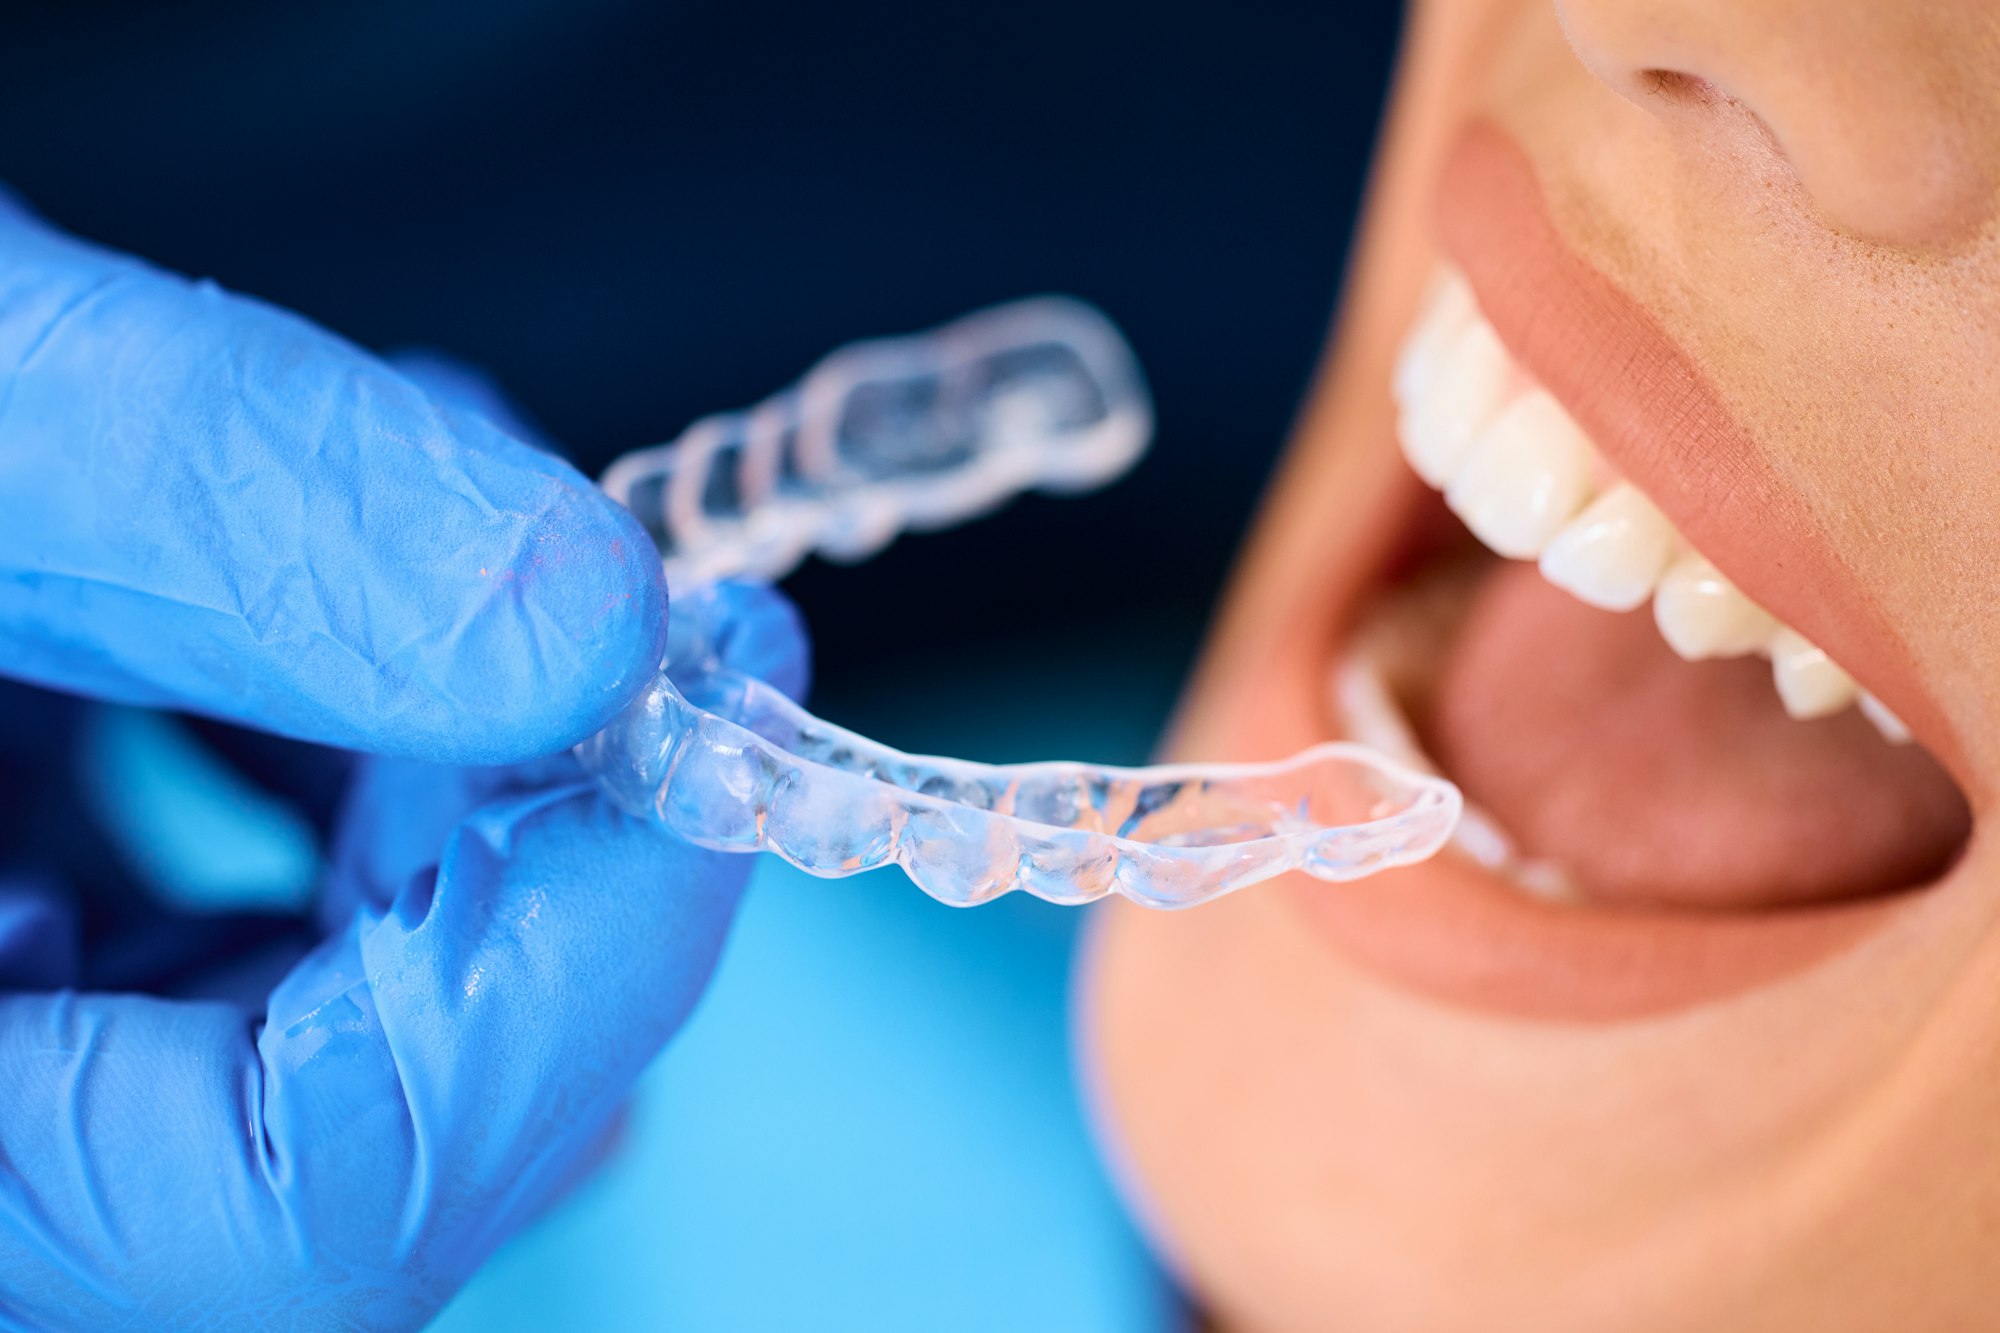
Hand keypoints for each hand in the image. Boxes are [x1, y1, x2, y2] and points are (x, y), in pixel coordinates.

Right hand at [0, 188, 806, 1328]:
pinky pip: (194, 962)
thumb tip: (589, 623)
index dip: (568, 985)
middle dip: (510, 861)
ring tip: (416, 556)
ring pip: (289, 1043)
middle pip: (335, 1136)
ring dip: (421, 806)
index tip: (704, 738)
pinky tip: (286, 621)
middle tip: (593, 618)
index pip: (311, 1220)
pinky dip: (298, 788)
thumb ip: (220, 506)